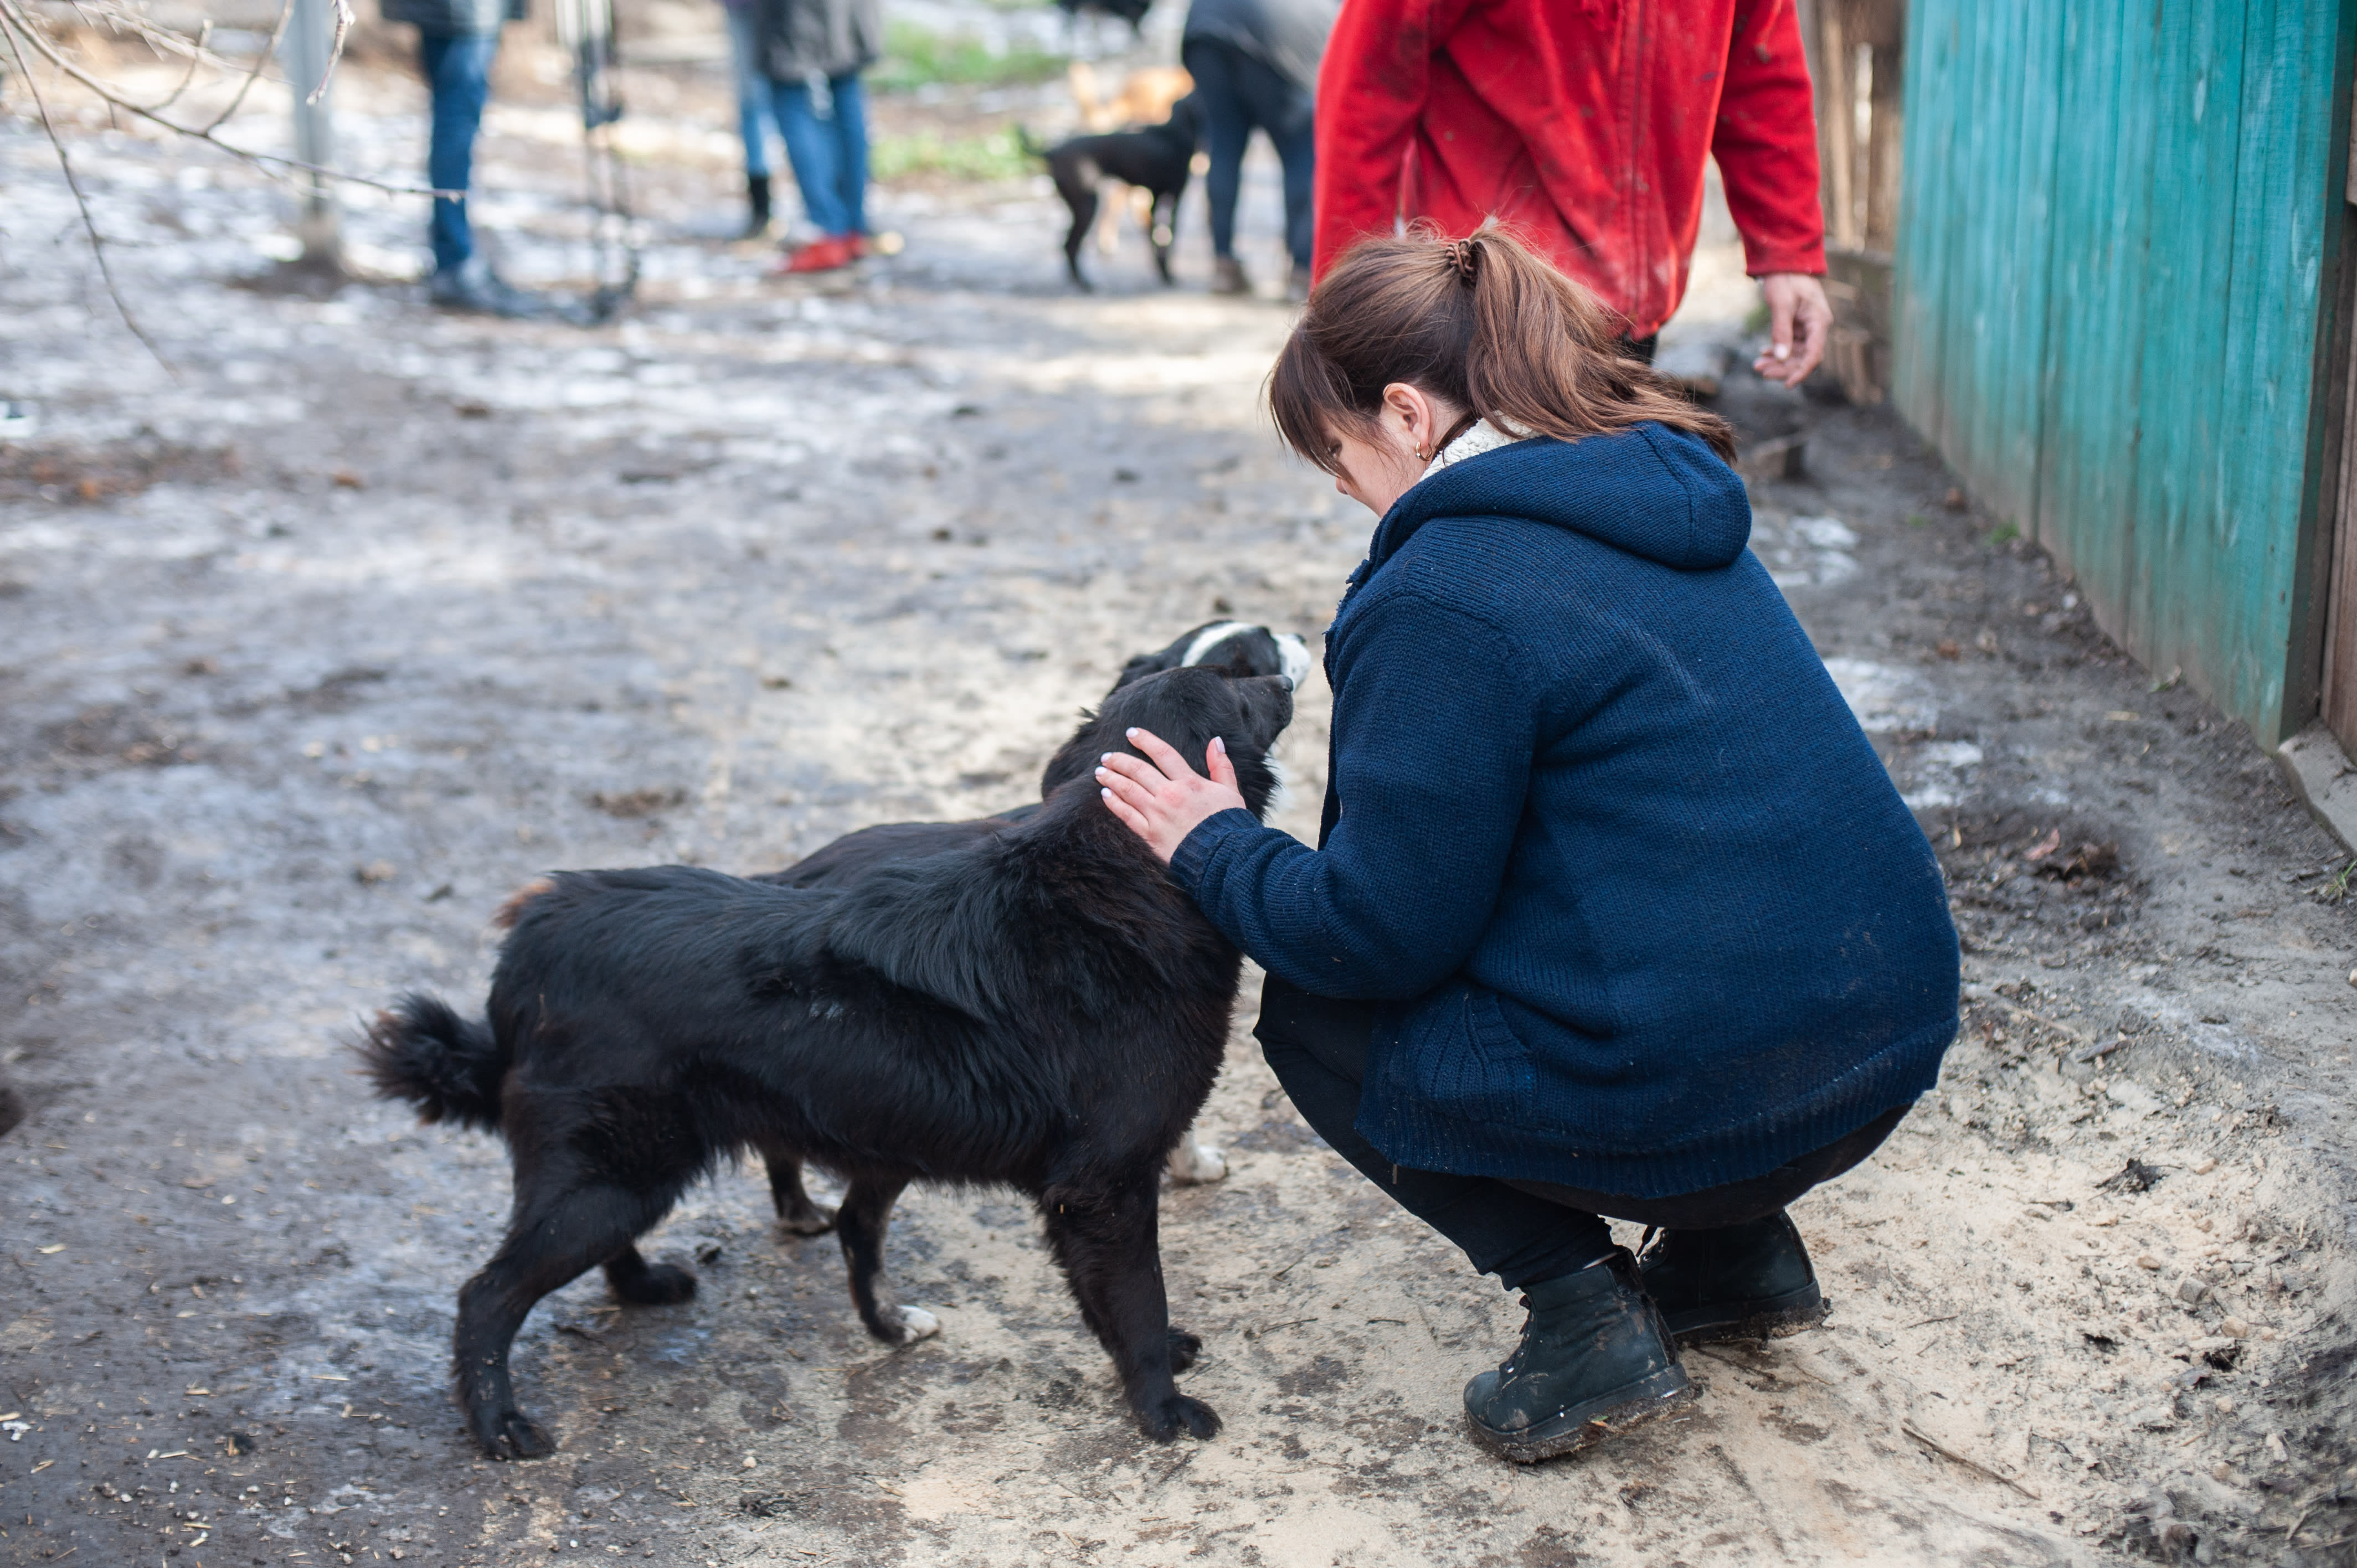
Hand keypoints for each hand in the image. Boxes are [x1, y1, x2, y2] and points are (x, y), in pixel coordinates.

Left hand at [1095, 728, 1247, 864]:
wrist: (1225, 857)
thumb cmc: (1229, 824)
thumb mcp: (1230, 791)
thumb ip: (1221, 765)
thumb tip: (1215, 741)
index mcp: (1189, 782)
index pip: (1163, 753)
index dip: (1145, 740)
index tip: (1131, 733)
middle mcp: (1170, 795)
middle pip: (1138, 771)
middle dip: (1120, 761)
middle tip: (1107, 756)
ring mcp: (1158, 815)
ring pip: (1128, 790)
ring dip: (1112, 779)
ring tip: (1100, 772)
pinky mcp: (1151, 835)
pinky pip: (1127, 816)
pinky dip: (1114, 803)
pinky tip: (1105, 795)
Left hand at [1752, 273, 1831, 387]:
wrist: (1784, 263)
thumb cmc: (1785, 279)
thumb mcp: (1781, 304)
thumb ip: (1781, 331)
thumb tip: (1781, 358)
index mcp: (1819, 321)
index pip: (1814, 354)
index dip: (1801, 371)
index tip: (1787, 384)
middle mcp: (1817, 326)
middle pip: (1803, 357)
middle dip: (1783, 367)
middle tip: (1762, 371)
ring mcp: (1808, 327)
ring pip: (1795, 353)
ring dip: (1778, 361)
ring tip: (1757, 365)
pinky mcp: (1798, 326)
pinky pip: (1790, 344)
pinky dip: (1777, 350)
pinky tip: (1763, 353)